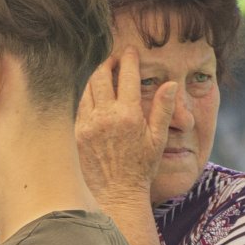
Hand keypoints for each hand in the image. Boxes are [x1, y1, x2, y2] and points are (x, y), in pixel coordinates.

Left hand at [77, 46, 176, 204]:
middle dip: (107, 62)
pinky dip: (85, 96)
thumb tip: (169, 84)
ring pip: (86, 90)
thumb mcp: (158, 139)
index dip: (128, 59)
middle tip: (113, 58)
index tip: (130, 51)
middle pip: (100, 77)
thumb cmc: (140, 168)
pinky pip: (78, 107)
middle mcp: (104, 117)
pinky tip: (91, 95)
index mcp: (128, 114)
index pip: (127, 75)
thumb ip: (162, 109)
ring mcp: (86, 126)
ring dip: (93, 77)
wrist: (116, 193)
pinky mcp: (75, 135)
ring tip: (102, 72)